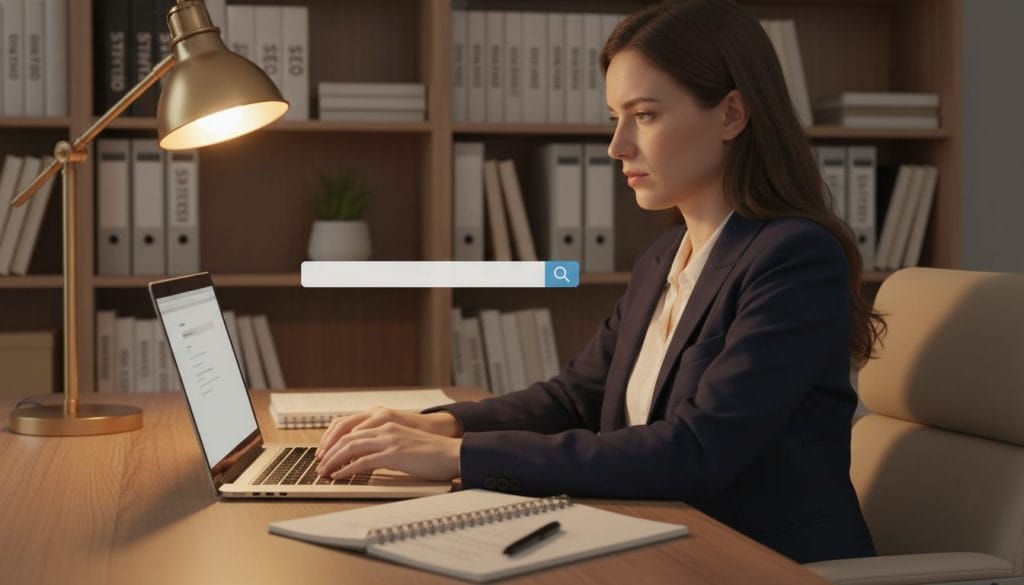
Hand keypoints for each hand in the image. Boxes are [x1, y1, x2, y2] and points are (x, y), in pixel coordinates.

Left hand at [316, 408, 460, 459]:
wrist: (452, 453)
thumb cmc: (431, 453)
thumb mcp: (403, 445)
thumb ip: (385, 447)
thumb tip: (367, 460)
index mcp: (386, 424)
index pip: (351, 430)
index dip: (334, 443)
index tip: (325, 455)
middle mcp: (385, 428)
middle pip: (347, 437)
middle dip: (329, 452)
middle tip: (319, 466)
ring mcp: (389, 440)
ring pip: (351, 447)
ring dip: (333, 461)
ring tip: (324, 472)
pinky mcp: (394, 454)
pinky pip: (363, 461)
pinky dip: (347, 469)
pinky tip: (339, 476)